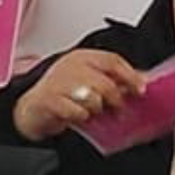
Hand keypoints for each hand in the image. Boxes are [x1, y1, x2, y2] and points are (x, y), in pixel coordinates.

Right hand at [14, 50, 146, 141]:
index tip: (140, 89)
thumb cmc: (63, 94)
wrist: (33, 109)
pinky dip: (81, 117)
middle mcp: (70, 66)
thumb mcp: (89, 81)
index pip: (112, 61)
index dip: (129, 75)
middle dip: (116, 99)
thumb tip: (141, 81)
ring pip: (92, 98)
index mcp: (82, 57)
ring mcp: (58, 82)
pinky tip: (79, 117)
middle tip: (119, 110)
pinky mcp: (49, 100)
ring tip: (94, 113)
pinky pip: (76, 112)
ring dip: (97, 110)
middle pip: (105, 82)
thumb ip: (113, 79)